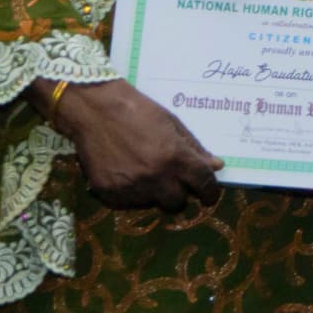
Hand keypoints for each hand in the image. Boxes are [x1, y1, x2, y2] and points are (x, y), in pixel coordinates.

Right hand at [53, 79, 223, 211]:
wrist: (95, 110)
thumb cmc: (138, 111)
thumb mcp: (172, 124)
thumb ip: (195, 148)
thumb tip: (216, 166)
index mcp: (174, 157)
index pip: (202, 183)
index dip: (209, 192)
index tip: (209, 196)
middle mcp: (154, 176)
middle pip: (177, 202)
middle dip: (179, 193)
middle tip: (173, 181)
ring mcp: (130, 187)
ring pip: (152, 202)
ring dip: (154, 191)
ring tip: (144, 169)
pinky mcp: (108, 192)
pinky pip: (128, 202)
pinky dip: (132, 192)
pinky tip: (126, 173)